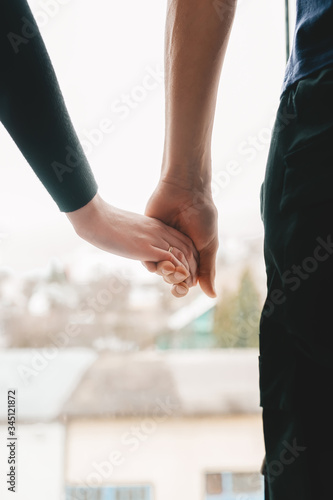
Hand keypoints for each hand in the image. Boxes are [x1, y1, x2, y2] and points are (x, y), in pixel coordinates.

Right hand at [66, 193, 198, 293]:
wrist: (95, 218)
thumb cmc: (106, 225)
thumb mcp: (129, 231)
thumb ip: (138, 238)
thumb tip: (136, 247)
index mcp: (156, 225)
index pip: (182, 239)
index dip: (190, 255)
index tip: (191, 268)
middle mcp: (159, 230)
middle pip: (187, 247)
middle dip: (194, 265)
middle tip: (193, 280)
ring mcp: (154, 238)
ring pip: (182, 254)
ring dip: (188, 271)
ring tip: (189, 284)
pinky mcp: (147, 247)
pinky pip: (171, 258)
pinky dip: (179, 269)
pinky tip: (181, 278)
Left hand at [144, 177, 218, 297]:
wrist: (184, 191)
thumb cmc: (201, 216)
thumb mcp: (208, 245)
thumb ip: (208, 270)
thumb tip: (212, 296)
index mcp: (193, 255)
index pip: (187, 278)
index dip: (184, 284)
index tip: (184, 285)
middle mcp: (177, 252)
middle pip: (171, 276)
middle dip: (173, 279)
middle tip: (175, 277)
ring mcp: (162, 244)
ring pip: (158, 267)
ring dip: (162, 271)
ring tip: (166, 266)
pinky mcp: (148, 236)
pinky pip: (146, 254)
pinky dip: (150, 260)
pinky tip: (157, 259)